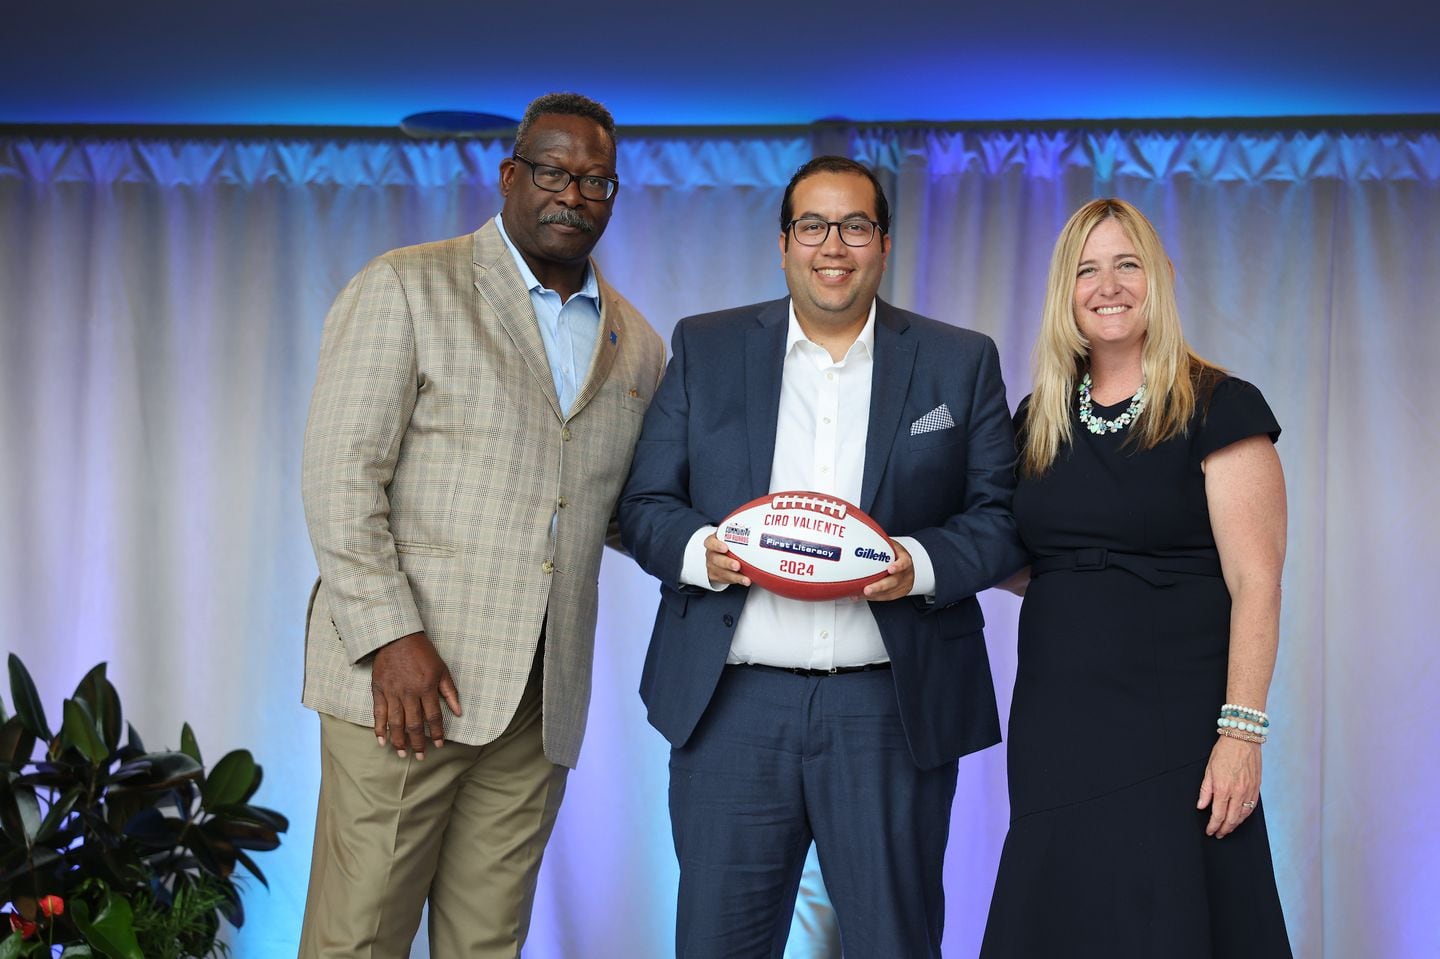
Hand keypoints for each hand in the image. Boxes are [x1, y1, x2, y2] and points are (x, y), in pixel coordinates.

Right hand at [371, 631, 461, 758]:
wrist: (397, 636)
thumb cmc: (423, 653)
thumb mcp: (442, 669)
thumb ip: (450, 692)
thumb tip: (459, 712)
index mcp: (426, 688)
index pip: (433, 717)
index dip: (437, 732)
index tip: (439, 745)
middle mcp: (409, 693)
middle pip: (414, 724)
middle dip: (418, 743)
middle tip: (421, 756)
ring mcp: (392, 692)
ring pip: (395, 723)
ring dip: (399, 741)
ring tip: (402, 754)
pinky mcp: (378, 690)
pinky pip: (378, 713)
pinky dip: (379, 728)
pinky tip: (382, 741)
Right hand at [704, 534, 750, 588]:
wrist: (719, 555)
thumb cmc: (727, 544)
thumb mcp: (729, 535)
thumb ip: (739, 531)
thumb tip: (757, 523)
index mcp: (712, 542)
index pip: (710, 542)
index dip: (716, 545)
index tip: (725, 548)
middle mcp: (711, 554)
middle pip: (715, 559)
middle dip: (727, 563)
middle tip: (737, 565)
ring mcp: (712, 566)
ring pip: (721, 572)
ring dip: (734, 576)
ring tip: (745, 578)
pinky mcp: (716, 576)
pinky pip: (726, 580)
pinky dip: (737, 580)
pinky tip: (745, 581)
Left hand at [861, 540, 914, 601]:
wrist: (909, 567)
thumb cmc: (897, 555)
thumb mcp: (893, 545)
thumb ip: (883, 542)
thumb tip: (865, 533)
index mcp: (905, 560)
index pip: (904, 563)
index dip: (898, 566)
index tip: (890, 569)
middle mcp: (905, 574)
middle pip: (894, 582)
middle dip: (879, 587)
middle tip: (867, 589)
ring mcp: (902, 585)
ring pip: (889, 592)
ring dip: (874, 595)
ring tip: (860, 594)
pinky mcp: (898, 593)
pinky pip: (885, 597)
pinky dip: (873, 597)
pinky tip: (861, 596)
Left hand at [1196, 734, 1261, 837]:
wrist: (1243, 738)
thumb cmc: (1224, 751)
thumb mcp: (1209, 769)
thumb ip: (1205, 790)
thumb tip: (1201, 806)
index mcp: (1223, 788)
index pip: (1218, 814)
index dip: (1213, 826)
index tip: (1210, 831)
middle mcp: (1237, 792)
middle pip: (1231, 819)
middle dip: (1224, 829)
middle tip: (1218, 834)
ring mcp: (1249, 790)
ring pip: (1243, 815)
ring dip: (1235, 825)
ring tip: (1228, 829)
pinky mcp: (1257, 787)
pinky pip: (1252, 807)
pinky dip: (1245, 816)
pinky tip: (1240, 818)